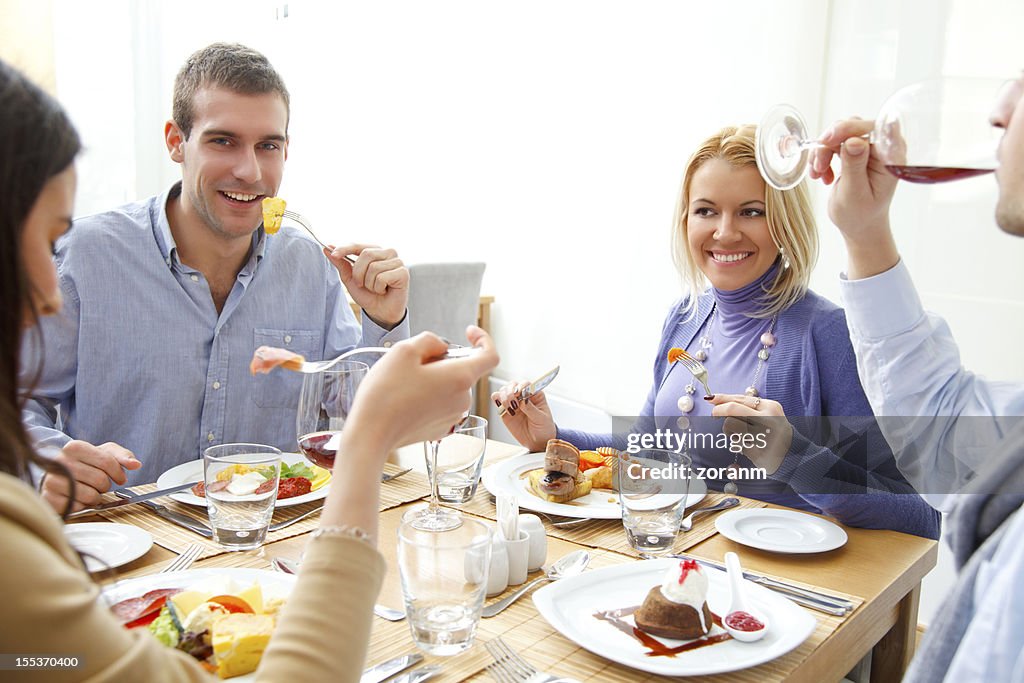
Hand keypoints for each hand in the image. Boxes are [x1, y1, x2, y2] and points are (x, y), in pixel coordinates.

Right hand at [40, 440, 140, 512]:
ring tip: (88, 490)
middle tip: (99, 485)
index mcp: (74, 447)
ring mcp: (51, 481)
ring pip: (90, 495)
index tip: (120, 478)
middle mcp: (60, 462)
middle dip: (105, 485)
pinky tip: (77, 498)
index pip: (107, 461)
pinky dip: (82, 506)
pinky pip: (78, 507)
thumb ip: (122, 456)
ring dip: (95, 497)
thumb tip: (136, 464)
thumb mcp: (104, 453)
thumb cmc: (84, 464)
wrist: (57, 476)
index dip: (118, 473)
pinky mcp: (49, 499)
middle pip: (100, 479)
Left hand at [325, 243, 408, 327]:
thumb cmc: (368, 294)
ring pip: (374, 267)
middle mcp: (388, 253)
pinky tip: (384, 290)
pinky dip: (379, 288)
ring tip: (375, 288)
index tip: (333, 254)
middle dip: (358, 273)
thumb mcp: (350, 279)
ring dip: (369, 283)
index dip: (345, 248)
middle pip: (366, 254)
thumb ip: (340, 263)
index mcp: (375, 251)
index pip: (358, 245)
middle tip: (362, 284)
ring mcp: (397, 262)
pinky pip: (382, 277)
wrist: (380, 312)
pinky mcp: (403, 273)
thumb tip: (327, 248)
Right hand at [344, 326, 498, 453]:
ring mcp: (452, 416)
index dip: (483, 339)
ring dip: (433, 378)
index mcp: (460, 377)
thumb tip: (441, 346)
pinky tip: (405, 399)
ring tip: (404, 383)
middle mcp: (462, 399)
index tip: (468, 333)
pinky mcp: (440, 428)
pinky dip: (429, 396)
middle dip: (442, 360)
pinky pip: (441, 403)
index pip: (490, 356)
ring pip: (450, 386)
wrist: (371, 435)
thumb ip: (430, 340)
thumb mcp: (404, 351)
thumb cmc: (386, 394)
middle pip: (463, 370)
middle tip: (412, 363)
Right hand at [491, 381, 556, 450]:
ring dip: (504, 397)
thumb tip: (523, 400)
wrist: (537, 441)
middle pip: (512, 385)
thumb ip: (531, 409)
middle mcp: (523, 395)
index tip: (519, 393)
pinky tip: (502, 407)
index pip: (526, 384)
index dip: (521, 386)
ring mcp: (513, 401)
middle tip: (514, 403)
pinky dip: (496, 400)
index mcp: (535, 394)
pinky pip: (497, 399)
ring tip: (510, 408)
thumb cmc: (543, 428)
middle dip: (510, 392)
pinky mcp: (504, 409)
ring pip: (503, 390)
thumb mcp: (541, 419)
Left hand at [707, 394, 791, 474]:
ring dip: (728, 430)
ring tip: (736, 434)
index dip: (722, 398)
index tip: (711, 399)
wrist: (793, 453)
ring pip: (730, 425)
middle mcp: (768, 420)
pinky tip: (745, 445)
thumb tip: (718, 399)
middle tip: (714, 415)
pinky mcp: (758, 452)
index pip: (740, 398)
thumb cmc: (774, 430)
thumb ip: (747, 406)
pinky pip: (735, 443)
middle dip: (718, 411)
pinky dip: (735, 444)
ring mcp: (764, 436)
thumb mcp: (768, 413)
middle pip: (732, 409)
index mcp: (770, 407)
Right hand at [808, 118, 899, 278]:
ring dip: (822, 152)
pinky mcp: (854, 151)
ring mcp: (867, 148)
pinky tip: (821, 175)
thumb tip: (854, 141)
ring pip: (839, 133)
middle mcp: (881, 147)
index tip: (830, 141)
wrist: (858, 225)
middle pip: (853, 126)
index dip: (851, 128)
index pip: (874, 127)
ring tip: (819, 174)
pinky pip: (833, 142)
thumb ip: (855, 166)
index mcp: (890, 156)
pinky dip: (821, 157)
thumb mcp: (855, 193)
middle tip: (819, 163)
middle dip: (830, 142)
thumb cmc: (861, 215)